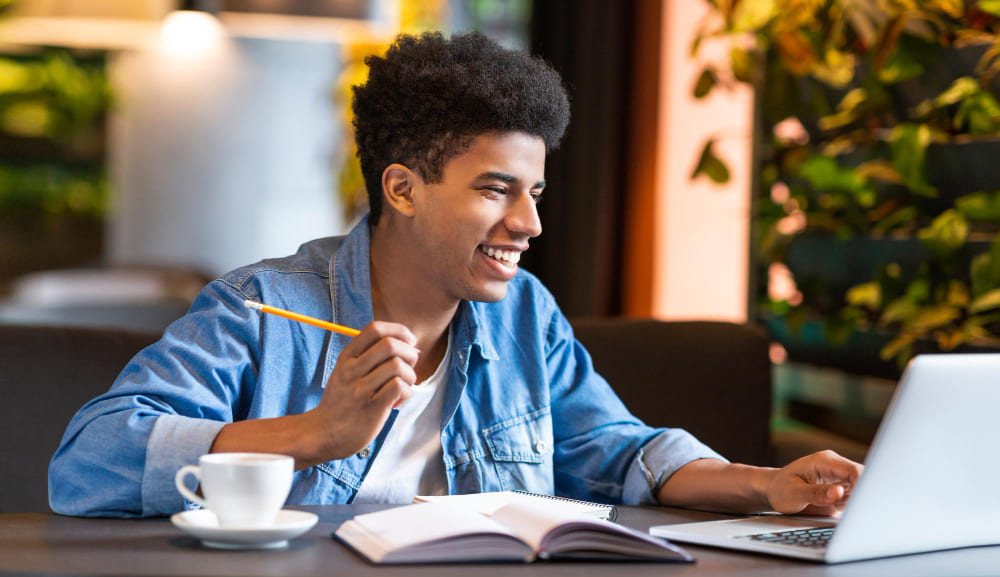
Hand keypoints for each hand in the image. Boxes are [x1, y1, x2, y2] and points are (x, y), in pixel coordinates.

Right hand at [310, 321, 418, 459]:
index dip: (398, 330)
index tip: (408, 341)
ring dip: (410, 375)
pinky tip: (398, 400)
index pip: (374, 329)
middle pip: (389, 345)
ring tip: (403, 386)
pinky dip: (406, 392)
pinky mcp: (371, 408)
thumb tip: (407, 342)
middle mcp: (352, 370)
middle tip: (409, 366)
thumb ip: (369, 356)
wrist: (323, 434)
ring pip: (397, 366)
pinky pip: (398, 387)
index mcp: (347, 356)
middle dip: (409, 352)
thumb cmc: (343, 401)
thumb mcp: (346, 371)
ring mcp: (360, 389)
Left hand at [765, 450, 863, 515]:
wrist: (773, 491)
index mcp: (824, 461)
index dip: (863, 486)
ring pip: (861, 489)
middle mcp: (835, 466)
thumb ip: (816, 494)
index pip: (853, 470)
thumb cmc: (780, 489)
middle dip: (862, 495)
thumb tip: (838, 492)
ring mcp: (839, 477)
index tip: (862, 503)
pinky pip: (854, 497)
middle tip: (849, 509)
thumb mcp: (794, 493)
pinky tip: (835, 507)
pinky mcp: (840, 488)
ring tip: (834, 506)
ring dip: (855, 502)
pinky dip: (851, 506)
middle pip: (863, 478)